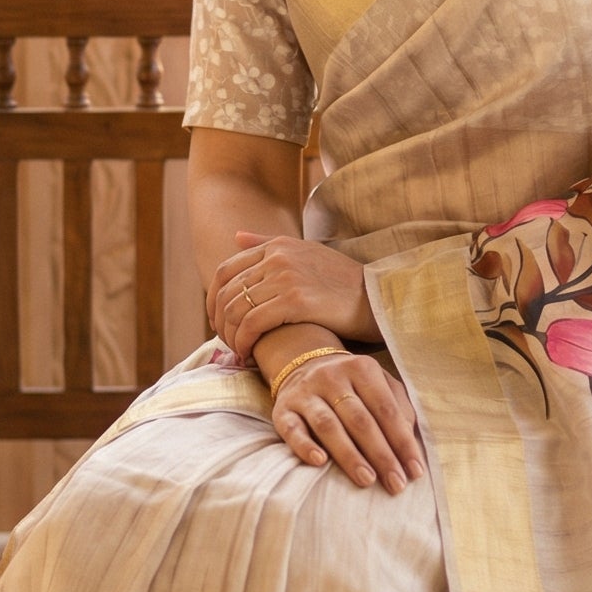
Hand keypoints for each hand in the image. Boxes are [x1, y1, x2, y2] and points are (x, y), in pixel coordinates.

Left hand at [209, 228, 376, 358]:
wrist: (379, 297)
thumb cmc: (344, 283)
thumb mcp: (306, 253)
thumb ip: (268, 244)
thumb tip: (236, 236)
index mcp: (277, 245)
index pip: (225, 271)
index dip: (213, 300)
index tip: (218, 323)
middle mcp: (277, 256)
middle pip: (226, 291)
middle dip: (219, 322)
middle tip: (227, 344)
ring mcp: (285, 276)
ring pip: (235, 310)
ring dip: (231, 336)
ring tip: (239, 352)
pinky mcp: (295, 299)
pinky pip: (251, 323)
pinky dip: (244, 342)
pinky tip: (250, 355)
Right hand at [270, 349, 424, 495]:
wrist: (303, 365)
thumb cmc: (352, 385)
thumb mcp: (380, 385)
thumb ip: (399, 408)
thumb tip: (410, 444)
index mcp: (362, 369)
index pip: (386, 409)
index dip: (402, 442)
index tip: (415, 471)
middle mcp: (333, 378)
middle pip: (360, 420)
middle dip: (381, 455)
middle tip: (395, 484)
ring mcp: (306, 393)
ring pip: (328, 425)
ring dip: (349, 455)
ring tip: (367, 479)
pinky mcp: (283, 410)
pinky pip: (292, 430)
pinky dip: (305, 446)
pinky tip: (319, 462)